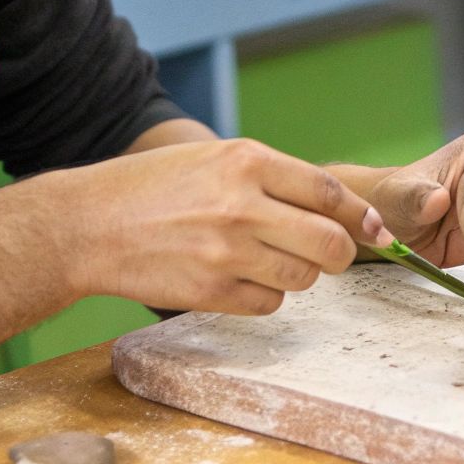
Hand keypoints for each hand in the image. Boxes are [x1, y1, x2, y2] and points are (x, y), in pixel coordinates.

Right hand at [55, 138, 392, 315]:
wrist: (85, 225)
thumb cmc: (152, 187)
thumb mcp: (213, 159)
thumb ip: (272, 177)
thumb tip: (338, 208)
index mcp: (246, 162)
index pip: (330, 192)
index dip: (361, 216)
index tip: (377, 230)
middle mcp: (241, 206)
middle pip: (330, 243)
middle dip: (341, 253)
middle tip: (331, 254)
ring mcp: (226, 253)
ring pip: (304, 278)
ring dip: (301, 275)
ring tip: (271, 260)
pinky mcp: (210, 292)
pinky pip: (269, 304)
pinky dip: (266, 296)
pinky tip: (240, 279)